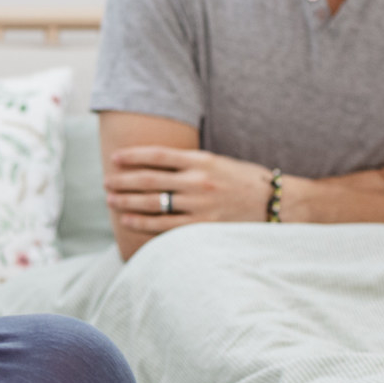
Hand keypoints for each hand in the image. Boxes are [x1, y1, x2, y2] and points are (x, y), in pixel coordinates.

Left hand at [105, 146, 273, 236]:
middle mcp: (198, 181)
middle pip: (149, 179)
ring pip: (153, 202)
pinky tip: (126, 218)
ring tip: (110, 199)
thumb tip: (154, 164)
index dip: (132, 156)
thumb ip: (190, 163)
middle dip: (123, 180)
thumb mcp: (219, 162)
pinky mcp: (203, 226)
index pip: (157, 155)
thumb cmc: (245, 181)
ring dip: (127, 200)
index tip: (114, 158)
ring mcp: (200, 205)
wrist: (278, 204)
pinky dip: (142, 221)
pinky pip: (164, 225)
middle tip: (105, 181)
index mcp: (201, 160)